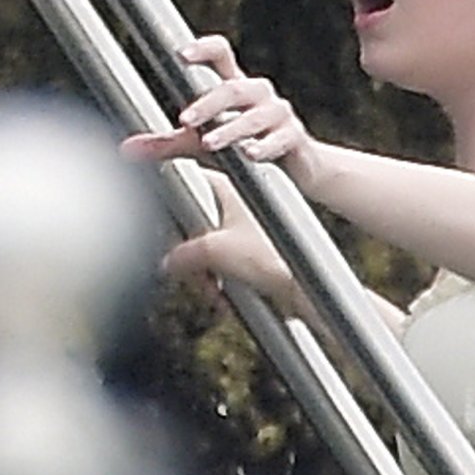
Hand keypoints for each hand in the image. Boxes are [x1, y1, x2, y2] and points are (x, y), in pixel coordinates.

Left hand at [121, 35, 317, 185]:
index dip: (204, 49)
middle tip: (185, 120)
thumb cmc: (246, 146)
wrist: (302, 167)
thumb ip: (169, 144)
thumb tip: (125, 149)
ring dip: (231, 129)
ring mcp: (280, 116)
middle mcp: (260, 95)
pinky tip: (250, 154)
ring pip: (255, 116)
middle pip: (235, 88)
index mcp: (237, 88)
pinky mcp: (294, 139)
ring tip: (208, 143)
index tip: (180, 53)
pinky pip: (280, 139)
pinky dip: (264, 147)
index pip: (222, 55)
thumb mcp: (205, 144)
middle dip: (209, 103)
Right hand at [162, 171, 294, 305]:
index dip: (172, 211)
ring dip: (205, 270)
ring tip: (213, 286)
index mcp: (231, 186)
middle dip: (190, 253)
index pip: (185, 183)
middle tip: (193, 270)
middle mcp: (241, 200)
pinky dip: (219, 276)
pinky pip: (223, 260)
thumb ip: (181, 254)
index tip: (168, 234)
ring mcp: (248, 224)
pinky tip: (223, 291)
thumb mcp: (213, 251)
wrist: (305, 285)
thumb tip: (168, 261)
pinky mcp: (254, 248)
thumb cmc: (274, 256)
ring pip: (208, 246)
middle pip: (194, 222)